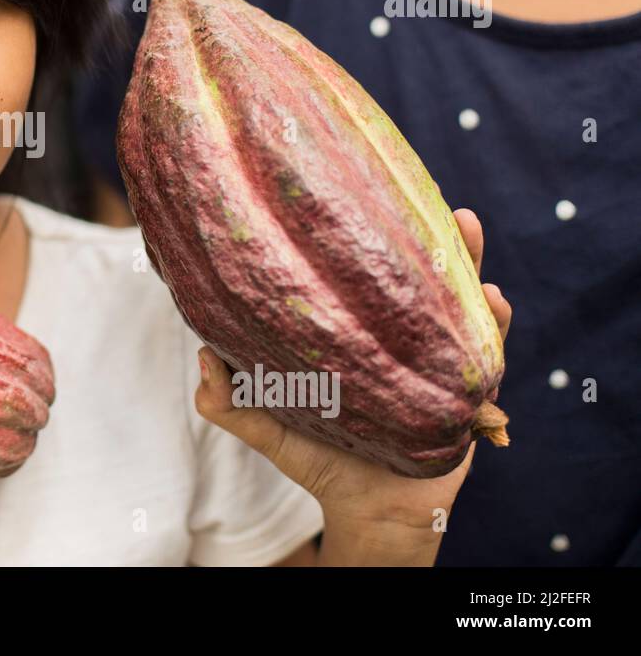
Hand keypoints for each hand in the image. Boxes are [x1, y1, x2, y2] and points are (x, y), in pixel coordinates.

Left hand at [193, 208, 512, 560]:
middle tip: (415, 188)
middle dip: (415, 229)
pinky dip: (493, 322)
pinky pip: (486, 349)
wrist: (372, 511)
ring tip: (466, 223)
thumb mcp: (266, 426)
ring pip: (452, 298)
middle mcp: (394, 333)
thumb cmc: (319, 461)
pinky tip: (493, 298)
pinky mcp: (465, 385)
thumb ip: (228, 401)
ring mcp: (432, 354)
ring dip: (465, 258)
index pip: (355, 272)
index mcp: (352, 332)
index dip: (354, 236)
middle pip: (408, 272)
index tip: (343, 192)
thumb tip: (204, 358)